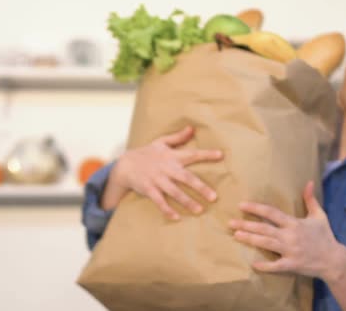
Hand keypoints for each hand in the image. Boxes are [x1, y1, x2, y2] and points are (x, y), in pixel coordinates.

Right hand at [107, 126, 223, 219]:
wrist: (124, 165)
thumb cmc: (146, 153)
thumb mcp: (161, 142)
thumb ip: (178, 137)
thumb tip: (192, 128)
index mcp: (172, 156)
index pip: (192, 154)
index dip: (206, 154)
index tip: (221, 155)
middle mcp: (166, 168)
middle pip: (186, 178)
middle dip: (200, 187)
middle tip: (213, 197)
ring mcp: (157, 180)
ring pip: (174, 192)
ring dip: (187, 201)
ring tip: (199, 210)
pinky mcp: (148, 189)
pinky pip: (159, 201)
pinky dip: (167, 209)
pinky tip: (176, 217)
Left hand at [228, 181, 342, 279]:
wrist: (335, 261)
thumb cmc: (325, 237)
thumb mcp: (319, 216)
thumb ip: (311, 200)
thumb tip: (309, 182)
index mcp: (295, 223)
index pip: (272, 213)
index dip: (256, 208)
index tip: (241, 205)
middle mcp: (291, 236)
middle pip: (264, 229)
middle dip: (246, 225)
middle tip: (230, 223)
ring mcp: (291, 251)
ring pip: (266, 244)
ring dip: (250, 240)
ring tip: (236, 236)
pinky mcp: (292, 265)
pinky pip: (276, 266)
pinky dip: (265, 266)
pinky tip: (253, 264)